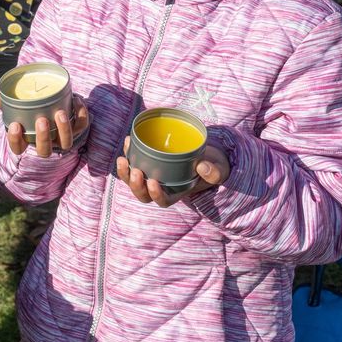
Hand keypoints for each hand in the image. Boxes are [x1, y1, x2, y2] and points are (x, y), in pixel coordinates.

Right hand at [0, 91, 88, 157]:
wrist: (51, 108)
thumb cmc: (30, 111)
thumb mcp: (16, 109)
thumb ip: (6, 103)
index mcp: (28, 141)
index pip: (19, 149)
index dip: (16, 140)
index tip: (15, 125)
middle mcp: (46, 144)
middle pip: (45, 151)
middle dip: (44, 137)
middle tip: (41, 120)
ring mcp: (62, 138)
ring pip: (66, 143)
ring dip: (64, 129)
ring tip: (60, 113)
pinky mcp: (76, 128)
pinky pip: (82, 125)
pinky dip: (81, 114)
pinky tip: (75, 99)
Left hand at [115, 138, 230, 206]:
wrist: (206, 153)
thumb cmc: (212, 165)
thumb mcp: (218, 169)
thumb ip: (214, 172)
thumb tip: (201, 166)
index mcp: (176, 193)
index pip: (162, 201)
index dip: (155, 195)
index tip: (154, 182)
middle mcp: (161, 187)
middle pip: (142, 193)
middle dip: (135, 185)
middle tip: (137, 171)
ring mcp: (152, 174)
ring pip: (132, 180)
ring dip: (124, 172)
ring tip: (122, 159)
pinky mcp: (147, 161)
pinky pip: (133, 160)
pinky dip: (128, 152)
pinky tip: (128, 140)